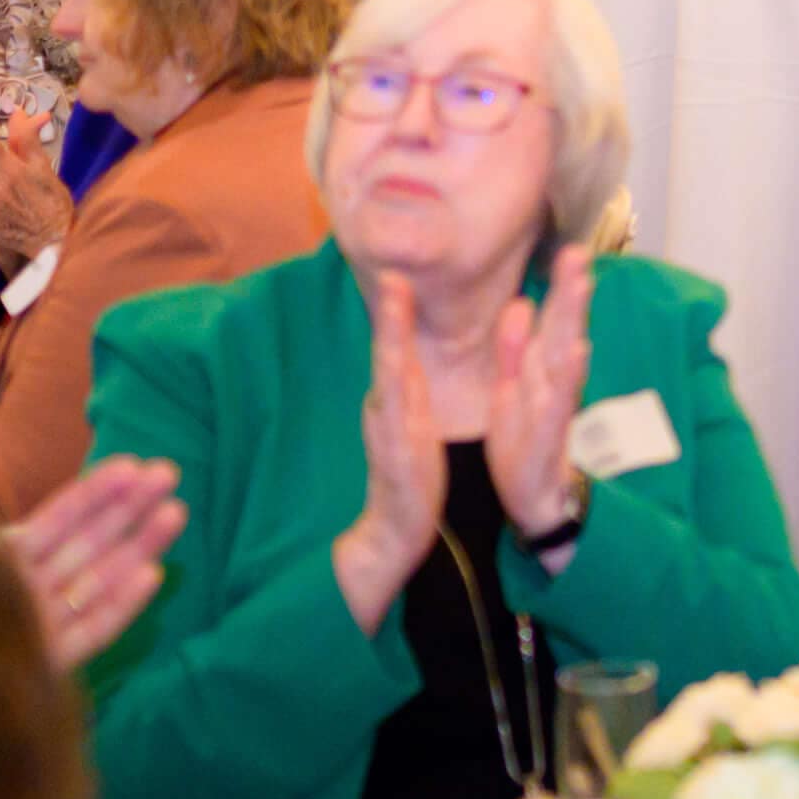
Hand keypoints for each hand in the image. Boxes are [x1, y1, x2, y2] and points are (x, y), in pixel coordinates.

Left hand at [6, 454, 184, 667]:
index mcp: (4, 562)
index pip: (58, 519)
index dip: (94, 492)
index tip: (131, 463)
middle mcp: (32, 589)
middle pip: (89, 543)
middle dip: (130, 507)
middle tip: (169, 472)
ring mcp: (46, 625)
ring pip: (100, 580)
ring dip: (139, 546)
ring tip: (177, 512)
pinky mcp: (51, 662)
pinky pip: (91, 631)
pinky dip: (121, 605)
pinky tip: (152, 576)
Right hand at [333, 274, 449, 630]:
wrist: (397, 527)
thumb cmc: (412, 473)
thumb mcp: (413, 423)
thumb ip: (409, 391)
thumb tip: (406, 361)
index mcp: (396, 399)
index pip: (396, 348)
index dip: (397, 313)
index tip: (399, 276)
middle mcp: (385, 405)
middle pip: (387, 349)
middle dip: (389, 311)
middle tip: (392, 272)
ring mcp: (387, 424)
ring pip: (388, 369)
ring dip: (390, 331)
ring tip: (393, 295)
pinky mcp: (395, 447)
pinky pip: (396, 407)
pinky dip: (396, 378)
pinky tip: (397, 358)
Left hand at [484, 244, 595, 543]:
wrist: (533, 495)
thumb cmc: (524, 440)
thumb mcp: (511, 388)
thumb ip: (513, 349)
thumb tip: (520, 305)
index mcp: (540, 368)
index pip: (554, 320)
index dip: (562, 286)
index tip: (572, 250)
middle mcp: (553, 380)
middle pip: (565, 328)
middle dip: (572, 291)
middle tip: (581, 254)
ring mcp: (554, 403)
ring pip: (566, 355)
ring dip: (574, 321)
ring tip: (580, 288)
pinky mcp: (549, 430)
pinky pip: (559, 399)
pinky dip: (569, 375)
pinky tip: (577, 350)